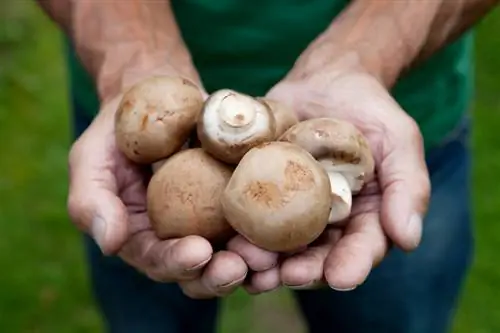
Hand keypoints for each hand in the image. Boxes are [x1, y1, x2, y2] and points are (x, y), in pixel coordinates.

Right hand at [67, 93, 275, 298]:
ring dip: (253, 262)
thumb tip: (110, 243)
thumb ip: (91, 201)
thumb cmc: (118, 130)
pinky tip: (286, 233)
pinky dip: (272, 231)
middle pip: (201, 269)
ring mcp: (212, 220)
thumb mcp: (91, 159)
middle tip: (241, 266)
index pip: (158, 260)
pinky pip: (258, 220)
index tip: (198, 252)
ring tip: (268, 256)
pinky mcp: (238, 199)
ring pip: (234, 253)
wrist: (155, 94)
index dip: (176, 263)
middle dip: (220, 275)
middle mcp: (180, 236)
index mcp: (143, 237)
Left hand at [242, 66, 429, 291]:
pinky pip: (251, 217)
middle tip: (288, 276)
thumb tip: (408, 240)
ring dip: (267, 262)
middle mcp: (328, 223)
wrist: (326, 81)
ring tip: (253, 267)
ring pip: (280, 246)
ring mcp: (293, 211)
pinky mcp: (263, 194)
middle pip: (317, 257)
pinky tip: (230, 243)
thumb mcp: (399, 139)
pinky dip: (241, 233)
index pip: (362, 248)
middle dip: (303, 271)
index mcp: (366, 217)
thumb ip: (408, 186)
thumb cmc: (370, 110)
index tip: (341, 278)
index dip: (352, 265)